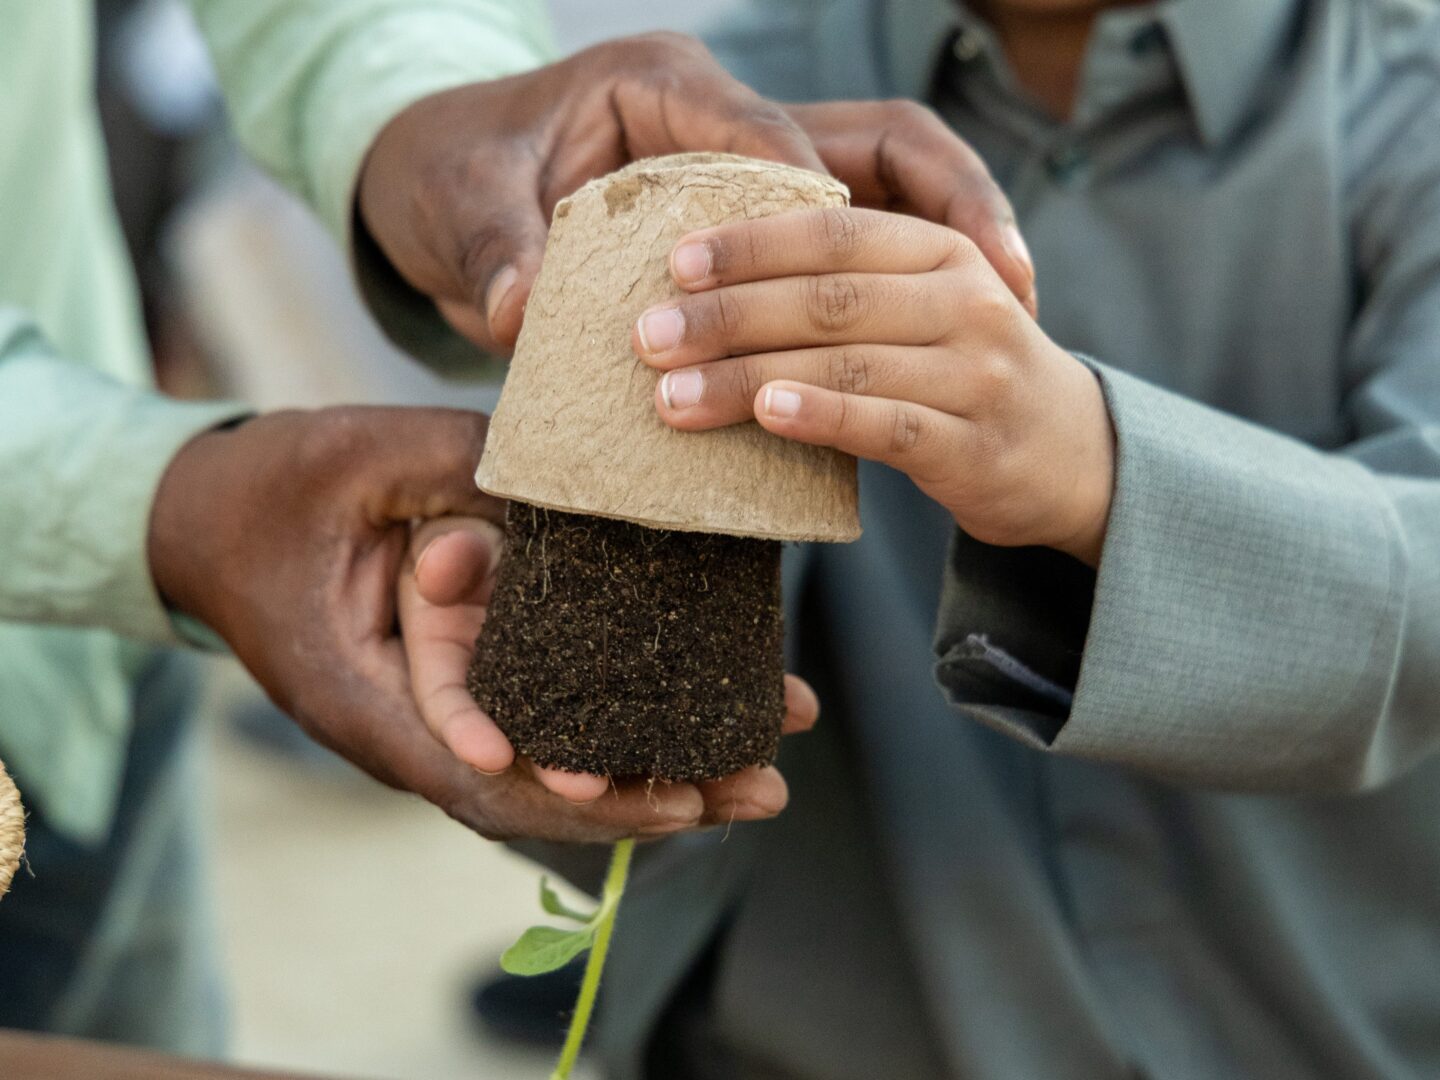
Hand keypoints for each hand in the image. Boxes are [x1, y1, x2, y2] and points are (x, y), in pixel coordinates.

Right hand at [146, 407, 812, 840]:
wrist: (205, 520)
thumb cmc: (269, 491)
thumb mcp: (355, 458)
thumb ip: (454, 466)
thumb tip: (571, 479)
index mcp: (364, 689)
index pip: (468, 765)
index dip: (553, 785)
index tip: (639, 791)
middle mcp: (410, 724)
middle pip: (536, 788)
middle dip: (647, 797)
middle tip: (760, 790)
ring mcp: (438, 711)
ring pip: (554, 767)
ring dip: (656, 774)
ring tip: (762, 775)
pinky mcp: (463, 682)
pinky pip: (547, 721)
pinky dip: (622, 730)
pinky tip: (705, 722)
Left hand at [357, 33, 1034, 354]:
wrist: (423, 170)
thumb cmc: (446, 171)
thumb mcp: (457, 202)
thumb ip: (493, 249)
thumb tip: (518, 311)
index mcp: (661, 80)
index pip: (772, 135)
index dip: (827, 216)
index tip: (872, 281)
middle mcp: (720, 113)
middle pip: (871, 144)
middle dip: (948, 209)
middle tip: (1005, 284)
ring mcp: (746, 163)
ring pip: (880, 191)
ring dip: (940, 250)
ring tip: (1013, 307)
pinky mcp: (749, 218)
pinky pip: (853, 243)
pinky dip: (903, 284)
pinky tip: (954, 328)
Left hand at [632, 209, 1114, 565]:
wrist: (1070, 454)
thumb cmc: (961, 374)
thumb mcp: (921, 307)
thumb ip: (844, 289)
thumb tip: (708, 292)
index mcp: (942, 250)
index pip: (835, 231)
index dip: (751, 242)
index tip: (675, 262)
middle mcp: (965, 300)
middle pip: (829, 296)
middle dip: (729, 313)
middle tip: (648, 334)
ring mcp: (975, 373)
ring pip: (848, 363)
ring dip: (749, 375)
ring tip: (672, 395)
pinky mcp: (975, 446)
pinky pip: (889, 426)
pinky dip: (823, 417)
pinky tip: (766, 415)